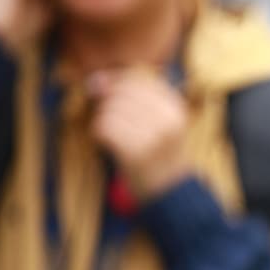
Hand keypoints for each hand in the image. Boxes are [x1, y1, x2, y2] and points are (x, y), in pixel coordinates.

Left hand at [88, 68, 191, 199]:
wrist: (170, 190)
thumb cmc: (158, 150)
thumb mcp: (159, 118)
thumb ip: (130, 95)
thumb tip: (94, 80)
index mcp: (175, 106)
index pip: (136, 79)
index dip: (115, 82)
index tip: (108, 95)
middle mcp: (168, 119)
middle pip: (120, 93)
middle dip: (107, 104)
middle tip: (112, 122)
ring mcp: (154, 136)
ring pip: (110, 110)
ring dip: (103, 121)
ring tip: (113, 135)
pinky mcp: (136, 152)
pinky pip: (104, 128)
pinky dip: (98, 134)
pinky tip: (107, 143)